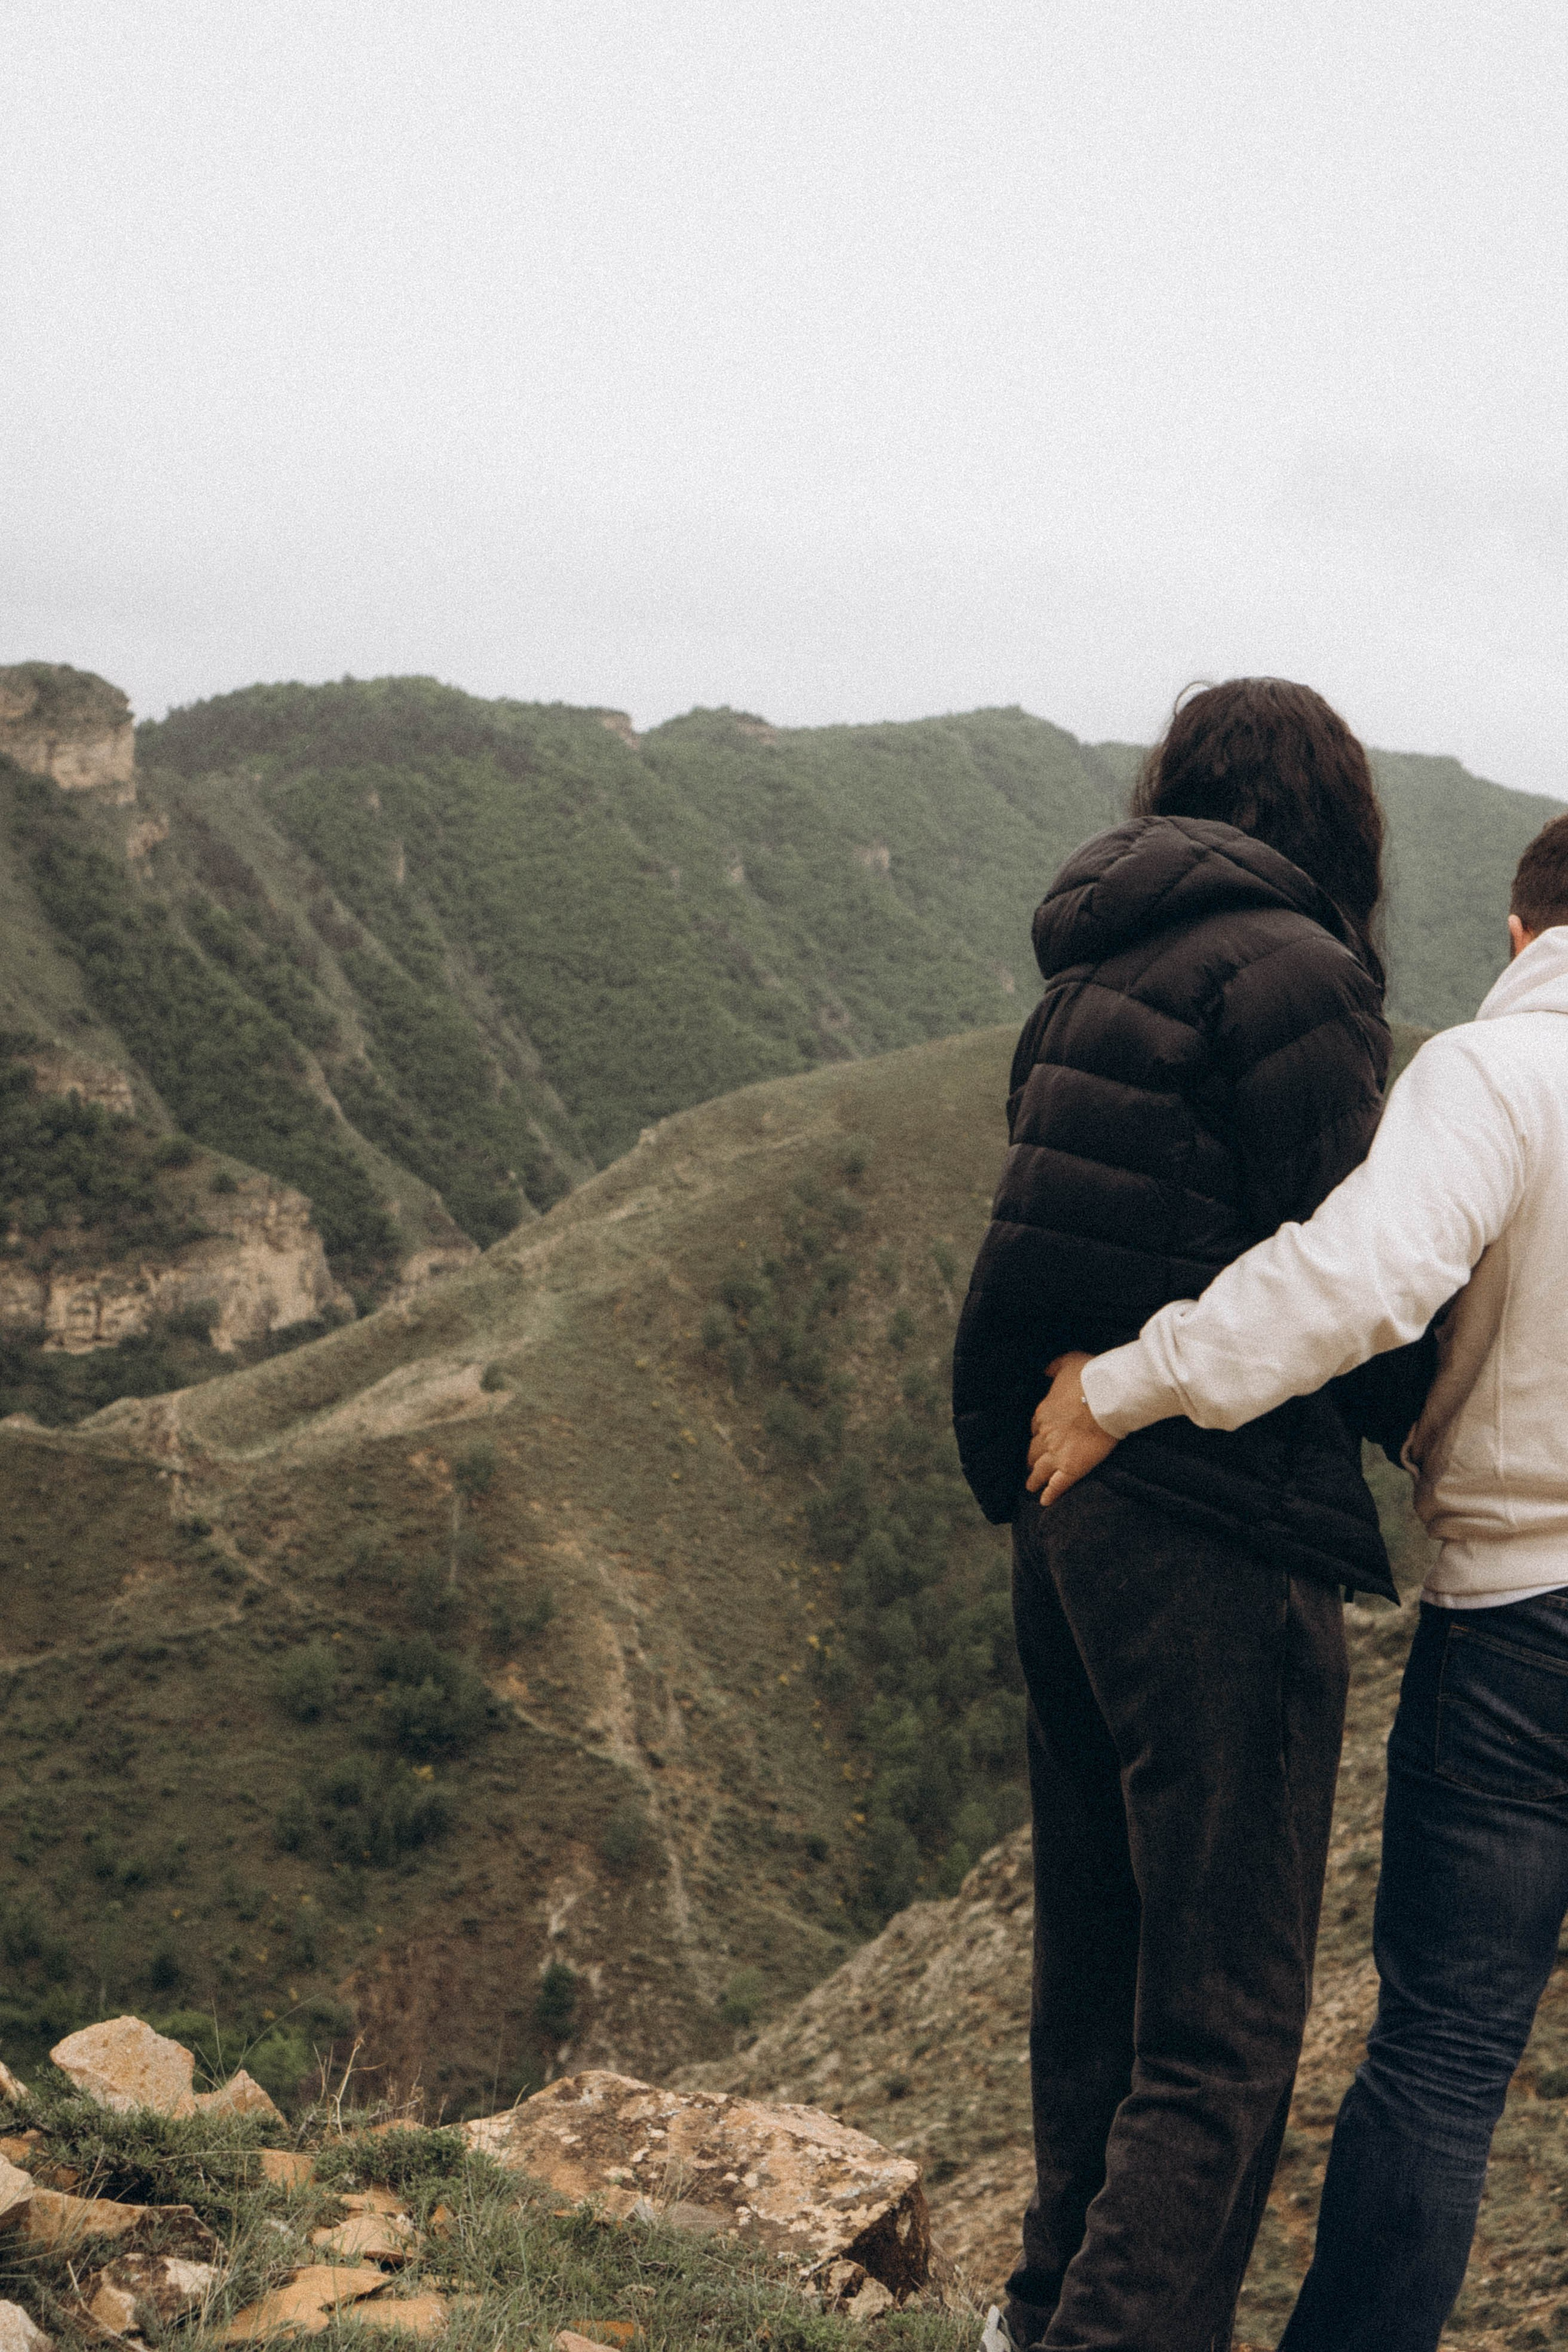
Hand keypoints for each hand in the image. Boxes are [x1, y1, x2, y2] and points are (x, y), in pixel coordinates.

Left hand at [1025, 1351, 1117, 1505]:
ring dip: (1034, 1479)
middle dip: (1032, 1459)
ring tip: (1030, 1486)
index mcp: (1043, 1413)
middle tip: (1031, 1466)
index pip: (1035, 1428)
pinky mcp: (1072, 1467)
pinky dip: (1049, 1494)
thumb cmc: (1089, 1376)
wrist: (1106, 1396)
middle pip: (1033, 1451)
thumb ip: (1054, 1366)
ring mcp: (1057, 1453)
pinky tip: (1044, 1501)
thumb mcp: (1067, 1361)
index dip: (1037, 1434)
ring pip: (1040, 1470)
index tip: (1038, 1437)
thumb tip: (1045, 1369)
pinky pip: (1057, 1485)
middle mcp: (1045, 1435)